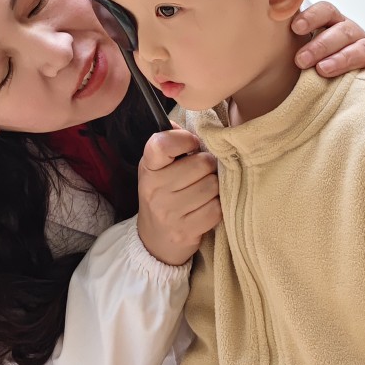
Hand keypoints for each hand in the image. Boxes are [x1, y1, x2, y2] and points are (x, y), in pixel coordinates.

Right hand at [137, 127, 221, 266]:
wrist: (154, 241)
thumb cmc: (163, 194)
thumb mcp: (159, 168)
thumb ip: (172, 143)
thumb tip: (194, 124)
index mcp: (148, 167)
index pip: (162, 143)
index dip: (184, 139)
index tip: (192, 145)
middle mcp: (154, 189)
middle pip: (202, 163)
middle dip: (209, 166)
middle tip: (204, 173)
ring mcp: (168, 212)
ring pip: (212, 186)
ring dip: (215, 187)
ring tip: (205, 191)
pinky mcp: (184, 231)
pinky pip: (216, 209)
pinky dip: (217, 207)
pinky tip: (206, 207)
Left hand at [291, 1, 364, 82]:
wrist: (343, 79)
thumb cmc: (315, 60)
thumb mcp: (301, 46)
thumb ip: (286, 37)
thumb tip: (255, 26)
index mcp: (332, 22)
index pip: (326, 10)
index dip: (312, 16)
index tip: (295, 28)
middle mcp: (353, 32)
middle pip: (342, 30)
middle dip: (321, 44)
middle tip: (301, 60)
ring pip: (362, 48)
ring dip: (343, 57)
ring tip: (323, 70)